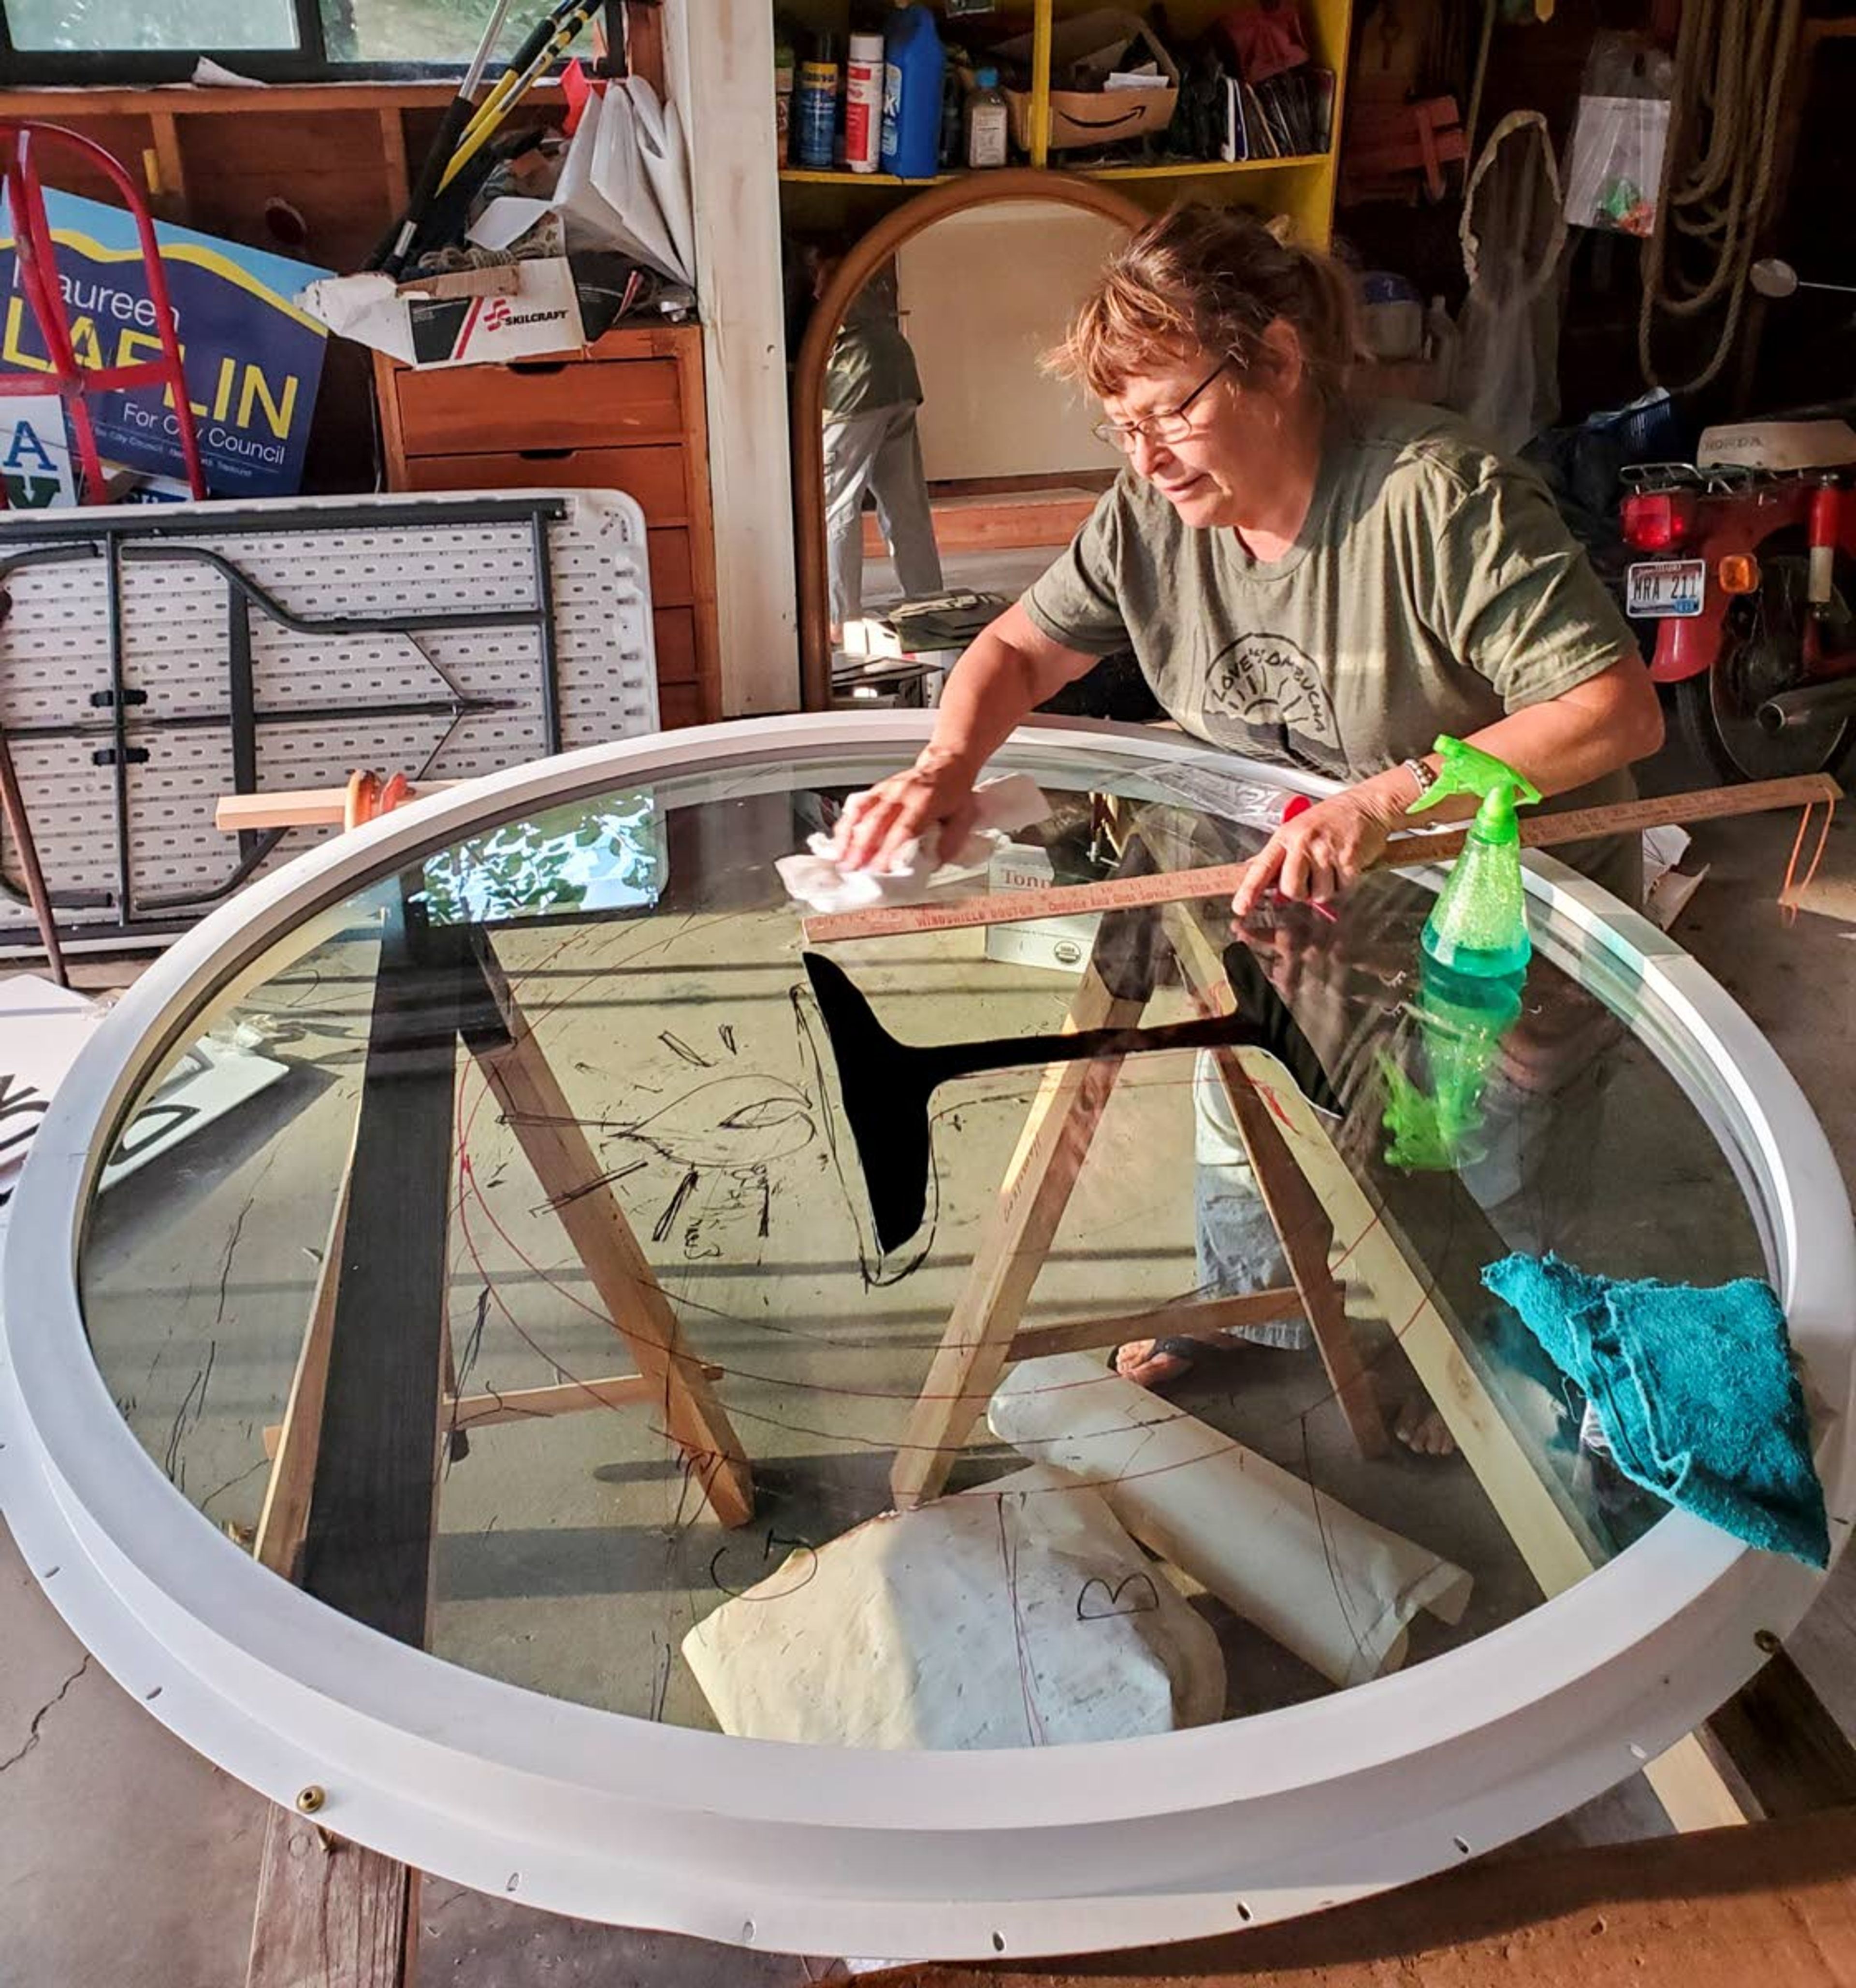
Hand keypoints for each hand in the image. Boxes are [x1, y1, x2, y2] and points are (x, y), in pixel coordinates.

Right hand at [832, 753, 979, 872]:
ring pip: (862, 812)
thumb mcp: (963, 817)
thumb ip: (950, 842)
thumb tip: (934, 863)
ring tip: (840, 857)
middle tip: (853, 867)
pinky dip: (846, 823)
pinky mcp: (878, 790)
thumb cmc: (954, 791)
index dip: (890, 849)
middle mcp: (903, 793)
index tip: (881, 867)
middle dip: (862, 847)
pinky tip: (838, 839)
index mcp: (925, 800)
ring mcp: (887, 790)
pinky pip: (858, 805)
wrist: (948, 763)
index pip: (904, 828)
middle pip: (877, 821)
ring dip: (848, 836)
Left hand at [1229, 787, 1397, 920]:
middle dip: (1302, 892)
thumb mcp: (1298, 830)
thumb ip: (1280, 855)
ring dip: (1327, 888)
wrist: (1366, 805)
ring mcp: (1325, 851)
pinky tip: (1346, 864)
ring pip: (1319, 894)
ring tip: (1331, 866)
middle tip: (1311, 877)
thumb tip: (1256, 874)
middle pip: (1291, 889)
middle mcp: (1303, 843)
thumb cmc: (1332, 819)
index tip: (1241, 907)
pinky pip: (1342, 888)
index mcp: (1286, 836)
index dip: (1249, 890)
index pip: (1262, 867)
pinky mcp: (1348, 860)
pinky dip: (1346, 882)